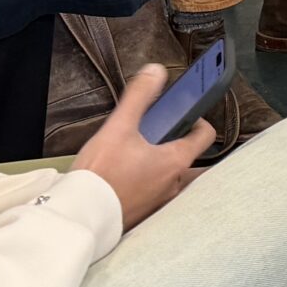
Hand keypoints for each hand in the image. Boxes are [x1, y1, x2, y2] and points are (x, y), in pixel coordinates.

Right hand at [74, 66, 209, 231]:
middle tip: (167, 138)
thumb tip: (155, 72)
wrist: (81, 215)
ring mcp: (161, 202)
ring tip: (150, 159)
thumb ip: (139, 97)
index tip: (186, 115)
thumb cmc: (101, 175)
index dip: (199, 121)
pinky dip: (154, 186)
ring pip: (178, 181)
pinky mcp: (145, 215)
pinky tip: (136, 181)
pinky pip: (159, 197)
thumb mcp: (119, 127)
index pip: (205, 136)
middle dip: (184, 148)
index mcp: (176, 160)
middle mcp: (175, 184)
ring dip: (170, 169)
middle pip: (194, 161)